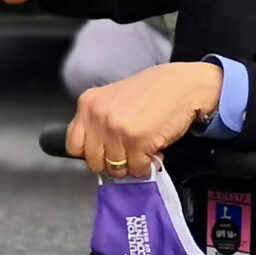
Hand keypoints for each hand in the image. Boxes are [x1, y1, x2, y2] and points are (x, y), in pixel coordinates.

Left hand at [64, 61, 225, 179]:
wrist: (182, 85)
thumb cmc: (152, 91)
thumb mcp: (113, 99)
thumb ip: (99, 122)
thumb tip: (97, 154)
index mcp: (88, 103)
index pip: (73, 146)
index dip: (91, 153)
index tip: (105, 152)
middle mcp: (99, 115)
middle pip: (93, 162)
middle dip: (112, 163)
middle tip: (128, 153)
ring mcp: (117, 128)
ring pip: (115, 168)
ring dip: (132, 165)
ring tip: (143, 151)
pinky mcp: (138, 140)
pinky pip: (137, 168)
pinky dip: (147, 166)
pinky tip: (153, 152)